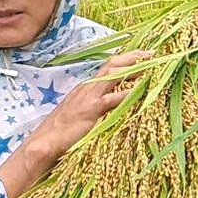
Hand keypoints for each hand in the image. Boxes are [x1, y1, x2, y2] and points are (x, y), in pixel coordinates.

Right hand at [0, 49, 152, 197]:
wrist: (44, 144)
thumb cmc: (62, 132)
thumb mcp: (81, 114)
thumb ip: (96, 107)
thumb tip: (114, 105)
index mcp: (85, 88)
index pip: (107, 68)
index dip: (125, 60)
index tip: (143, 56)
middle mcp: (87, 88)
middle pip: (112, 65)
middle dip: (133, 57)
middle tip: (152, 54)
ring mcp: (88, 98)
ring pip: (113, 75)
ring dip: (133, 70)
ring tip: (151, 66)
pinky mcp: (91, 111)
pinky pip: (112, 98)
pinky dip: (127, 93)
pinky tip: (140, 91)